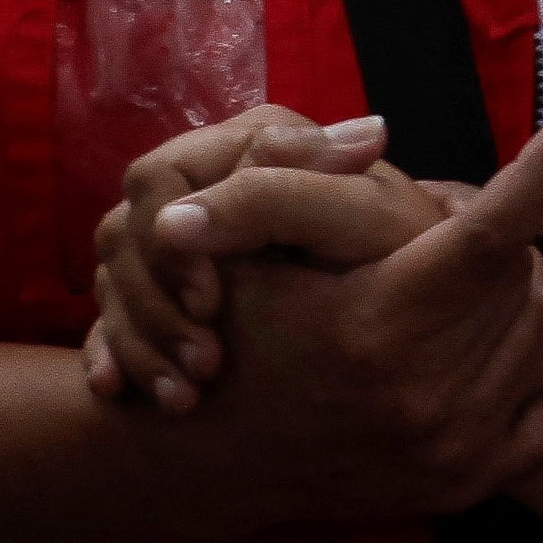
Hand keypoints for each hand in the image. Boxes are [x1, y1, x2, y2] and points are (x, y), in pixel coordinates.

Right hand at [85, 104, 388, 409]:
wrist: (430, 296)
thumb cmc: (403, 249)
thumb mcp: (360, 215)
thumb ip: (282, 192)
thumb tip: (178, 219)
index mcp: (247, 145)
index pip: (158, 179)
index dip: (170, 240)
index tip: (213, 302)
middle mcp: (207, 184)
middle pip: (126, 234)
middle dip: (154, 305)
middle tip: (205, 363)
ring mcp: (183, 239)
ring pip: (119, 282)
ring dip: (141, 341)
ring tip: (186, 397)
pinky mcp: (172, 292)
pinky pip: (113, 321)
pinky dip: (115, 357)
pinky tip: (122, 393)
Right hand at [87, 104, 542, 524]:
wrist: (208, 462)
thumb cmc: (232, 336)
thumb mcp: (245, 253)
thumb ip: (298, 183)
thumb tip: (376, 131)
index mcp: (373, 327)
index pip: (486, 237)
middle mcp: (424, 395)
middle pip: (520, 273)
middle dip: (493, 238)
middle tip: (434, 236)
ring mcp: (455, 446)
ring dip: (517, 288)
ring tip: (457, 280)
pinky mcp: (471, 480)